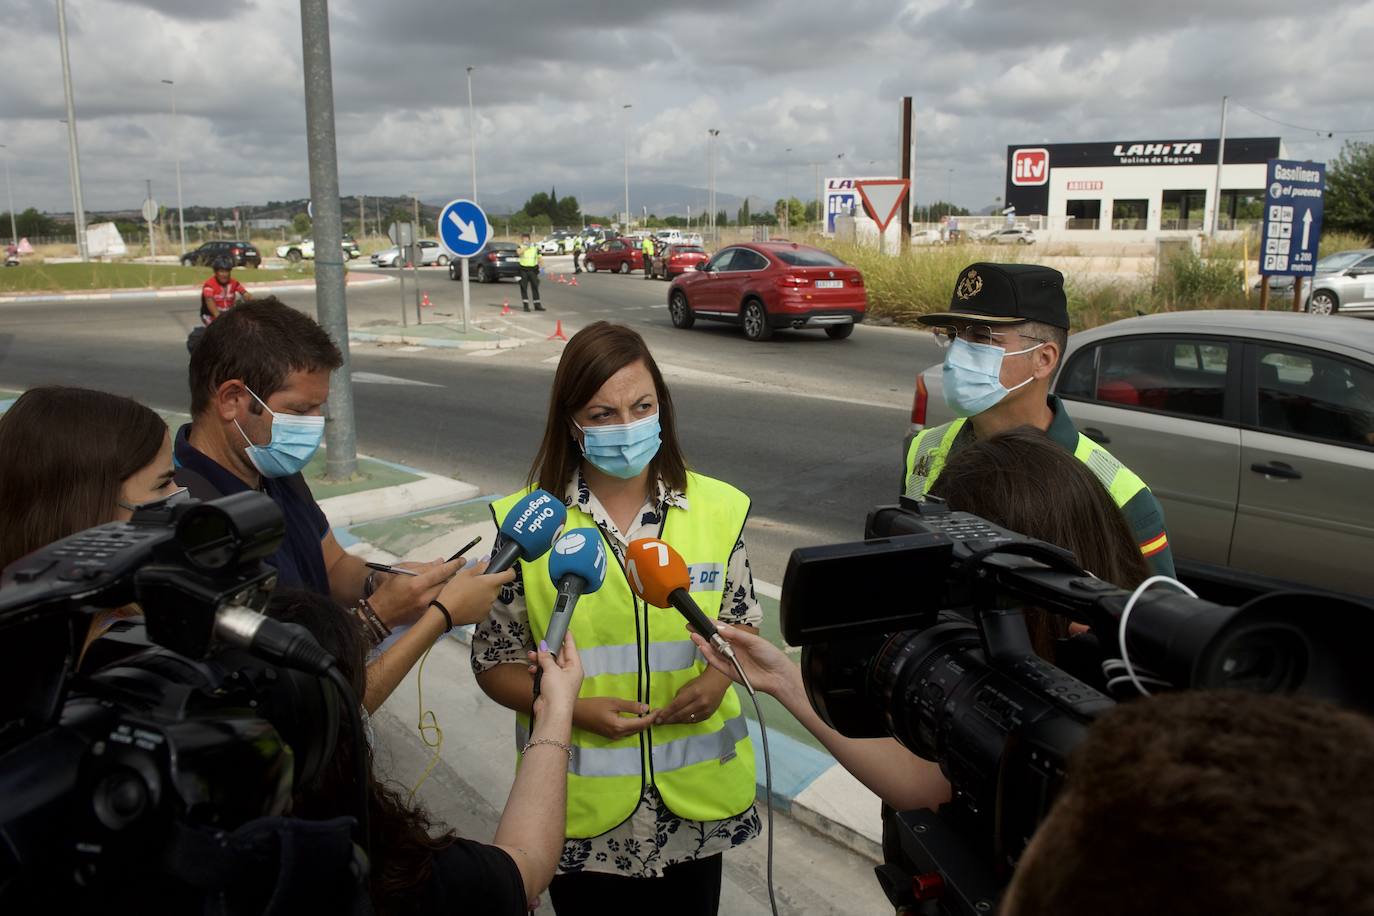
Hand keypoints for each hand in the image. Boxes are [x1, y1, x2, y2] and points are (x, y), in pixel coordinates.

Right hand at [368, 557, 461, 626]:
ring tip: (448, 580)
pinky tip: (440, 592)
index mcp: (417, 583)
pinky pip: (440, 602)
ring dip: (448, 586)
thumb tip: (440, 562)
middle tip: (455, 570)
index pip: (441, 572)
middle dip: (452, 575)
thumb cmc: (388, 589)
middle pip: (447, 583)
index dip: (453, 565)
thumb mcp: (401, 572)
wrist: (380, 613)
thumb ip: (422, 567)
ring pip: (445, 593)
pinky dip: (442, 595)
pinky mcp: (426, 615)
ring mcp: (426, 608)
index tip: (462, 560)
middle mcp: (424, 597)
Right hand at [435, 559, 515, 626]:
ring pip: (490, 597)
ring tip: (469, 595)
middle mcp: (493, 595)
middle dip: (490, 584)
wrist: (445, 612)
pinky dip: (479, 605)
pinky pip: (484, 608)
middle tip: (475, 583)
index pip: (510, 575)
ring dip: (484, 595)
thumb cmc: (455, 590)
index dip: (509, 571)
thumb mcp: (464, 574)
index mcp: (491, 583)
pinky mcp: (483, 616)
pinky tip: (468, 604)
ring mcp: (489, 607)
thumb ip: (479, 567)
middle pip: (497, 587)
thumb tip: (488, 561)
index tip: (505, 569)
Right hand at [525, 633, 583, 722]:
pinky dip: (537, 671)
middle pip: (558, 656)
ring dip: (539, 661)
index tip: (563, 628)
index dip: (567, 637)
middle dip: (547, 650)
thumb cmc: (557, 690)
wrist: (551, 713)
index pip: (571, 648)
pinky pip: (543, 674)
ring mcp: (558, 680)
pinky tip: (531, 670)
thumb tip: (542, 645)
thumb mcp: (552, 670)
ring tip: (531, 656)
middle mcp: (568, 673)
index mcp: (574, 667)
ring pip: (548, 665)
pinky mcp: (549, 687)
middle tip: (539, 642)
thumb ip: (546, 657)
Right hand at [573, 696, 655, 740]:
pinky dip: (634, 726)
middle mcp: (619, 735)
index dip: (652, 717)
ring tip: (650, 715)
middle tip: (657, 711)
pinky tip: (636, 719)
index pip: (642, 723)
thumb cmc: (594, 705)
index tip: (660, 710)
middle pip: (639, 729)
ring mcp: (614, 737)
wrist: (576, 714)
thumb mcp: (613, 702)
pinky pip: (627, 732)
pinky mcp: (610, 736)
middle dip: (649, 721)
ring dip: (642, 724)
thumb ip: (630, 706)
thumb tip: (647, 708)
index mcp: (620, 726)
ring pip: (633, 732)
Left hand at [654, 668, 729, 725]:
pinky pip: (694, 721)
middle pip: (681, 715)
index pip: (676, 705)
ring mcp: (706, 710)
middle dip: (668, 719)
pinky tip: (679, 721)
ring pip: (687, 720)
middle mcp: (700, 703)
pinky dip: (685, 721)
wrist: (719, 681)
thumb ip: (679, 697)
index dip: (666, 713)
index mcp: (694, 693)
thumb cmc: (701, 681)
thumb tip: (670, 708)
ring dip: (675, 722)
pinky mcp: (709, 715)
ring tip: (666, 722)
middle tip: (658, 722)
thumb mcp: (688, 685)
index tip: (657, 718)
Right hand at [688, 623, 802, 702]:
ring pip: (713, 652)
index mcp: (739, 640)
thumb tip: (720, 627)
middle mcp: (732, 649)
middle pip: (714, 641)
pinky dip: (709, 656)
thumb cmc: (770, 655)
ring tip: (694, 634)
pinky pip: (716, 663)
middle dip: (702, 633)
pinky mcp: (729, 672)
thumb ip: (736, 635)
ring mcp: (730, 661)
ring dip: (703, 643)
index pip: (722, 630)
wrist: (777, 675)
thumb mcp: (754, 641)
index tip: (701, 618)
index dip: (711, 624)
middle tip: (690, 626)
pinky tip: (703, 647)